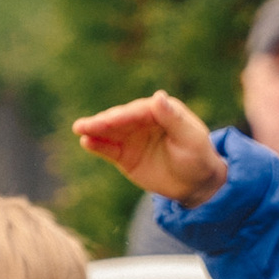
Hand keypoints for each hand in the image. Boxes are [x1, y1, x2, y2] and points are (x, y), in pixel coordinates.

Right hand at [72, 89, 226, 209]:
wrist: (196, 184)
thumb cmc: (198, 157)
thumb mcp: (190, 138)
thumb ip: (173, 118)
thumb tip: (158, 95)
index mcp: (160, 110)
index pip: (137, 111)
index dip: (122, 115)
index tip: (109, 120)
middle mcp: (143, 120)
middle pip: (120, 119)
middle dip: (102, 122)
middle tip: (84, 125)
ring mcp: (132, 137)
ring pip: (110, 132)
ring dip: (94, 130)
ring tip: (79, 129)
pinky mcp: (125, 155)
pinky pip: (109, 149)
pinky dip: (97, 146)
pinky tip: (86, 142)